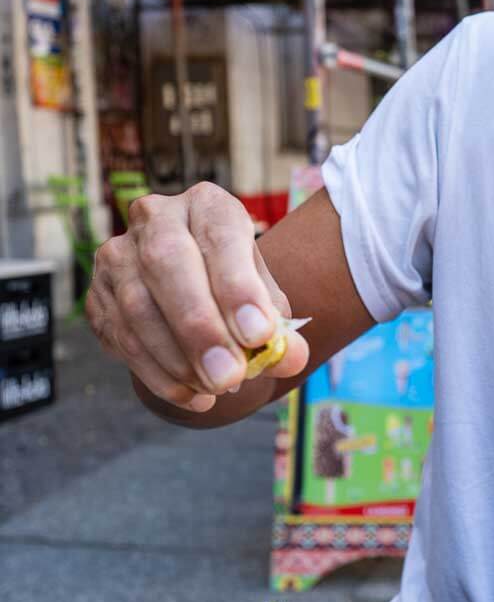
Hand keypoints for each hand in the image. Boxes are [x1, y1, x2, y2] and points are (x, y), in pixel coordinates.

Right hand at [87, 182, 310, 412]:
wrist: (195, 291)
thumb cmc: (236, 290)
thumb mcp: (265, 300)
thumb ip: (278, 327)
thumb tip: (289, 358)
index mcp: (206, 205)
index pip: (220, 236)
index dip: (238, 286)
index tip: (259, 334)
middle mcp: (155, 219)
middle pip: (167, 264)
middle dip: (200, 327)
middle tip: (230, 377)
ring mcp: (118, 255)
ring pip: (138, 306)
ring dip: (178, 359)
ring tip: (216, 389)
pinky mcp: (97, 295)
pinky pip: (121, 338)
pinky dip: (158, 375)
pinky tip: (192, 396)